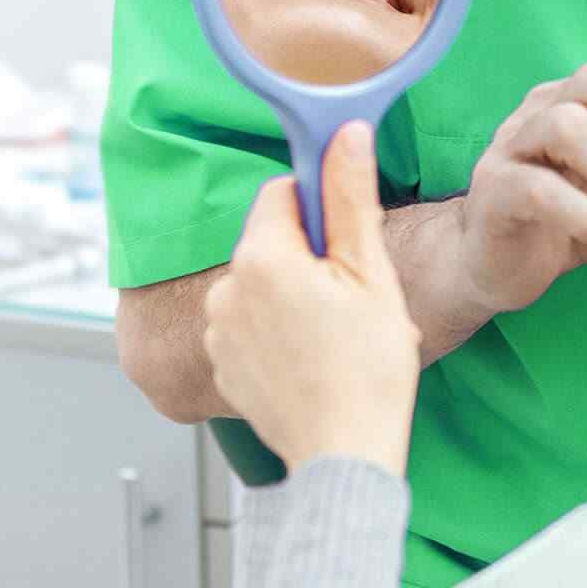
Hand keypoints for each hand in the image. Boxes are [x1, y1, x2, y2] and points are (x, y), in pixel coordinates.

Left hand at [203, 121, 422, 474]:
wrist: (345, 454)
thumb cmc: (366, 368)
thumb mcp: (370, 272)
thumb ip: (350, 197)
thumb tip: (346, 133)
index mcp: (261, 257)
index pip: (282, 193)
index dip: (321, 212)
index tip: (347, 245)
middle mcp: (225, 289)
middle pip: (270, 241)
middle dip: (307, 257)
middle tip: (350, 298)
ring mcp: (216, 332)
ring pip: (259, 284)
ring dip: (290, 296)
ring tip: (333, 335)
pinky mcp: (221, 366)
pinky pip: (247, 326)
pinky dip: (274, 334)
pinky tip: (310, 360)